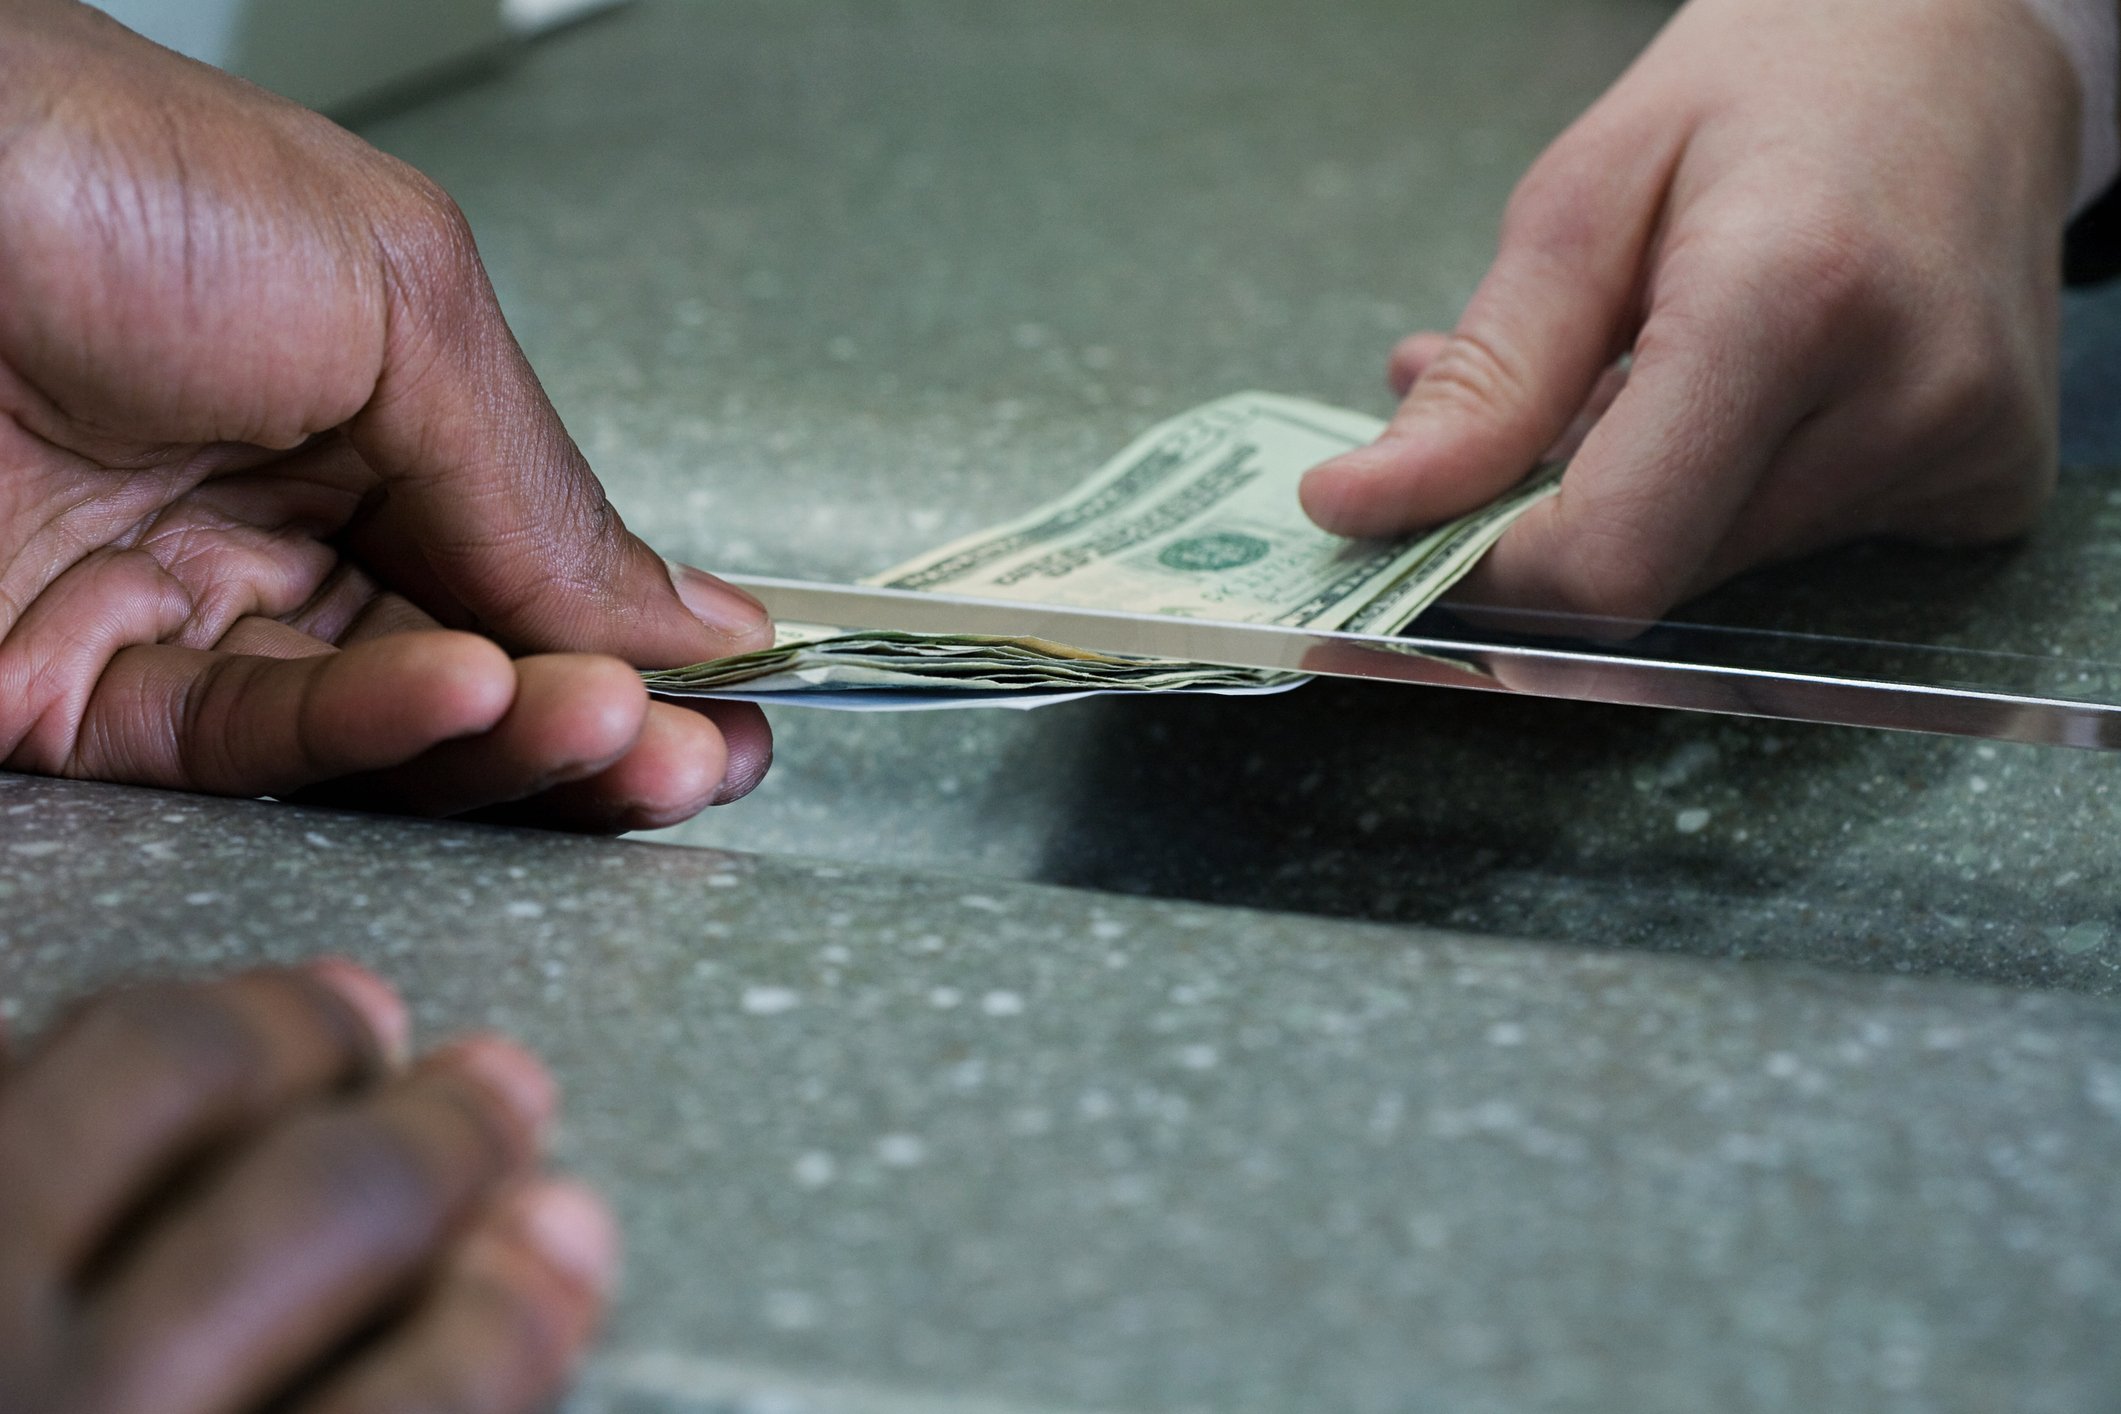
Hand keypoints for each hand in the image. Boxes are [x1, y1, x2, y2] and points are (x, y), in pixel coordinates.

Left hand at [0, 1, 771, 829]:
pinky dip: (372, 731)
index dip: (640, 644)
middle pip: (474, 667)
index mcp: (364, 406)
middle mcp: (273, 522)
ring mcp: (174, 614)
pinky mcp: (68, 700)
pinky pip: (248, 745)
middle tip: (690, 755)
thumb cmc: (77, 167)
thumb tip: (687, 614)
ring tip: (606, 725)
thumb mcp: (393, 294)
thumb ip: (536, 486)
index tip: (732, 703)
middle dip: (598, 722)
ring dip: (510, 739)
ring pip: (379, 731)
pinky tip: (470, 692)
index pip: (532, 564)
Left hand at [0, 961, 613, 1413]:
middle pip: (330, 1204)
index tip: (561, 1244)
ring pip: (159, 1068)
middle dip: (449, 1134)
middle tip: (499, 1093)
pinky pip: (0, 1050)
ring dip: (288, 1023)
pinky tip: (144, 1052)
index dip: (522, 1305)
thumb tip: (523, 1276)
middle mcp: (63, 1405)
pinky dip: (93, 1036)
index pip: (429, 1399)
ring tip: (346, 1016)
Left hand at [1301, 0, 2080, 621]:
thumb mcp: (1582, 199)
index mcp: (1790, 303)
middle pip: (1658, 576)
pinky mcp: (1993, 492)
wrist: (1960, 48)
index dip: (1493, 569)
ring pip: (1721, 573)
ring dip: (1646, 501)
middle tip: (1540, 406)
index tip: (1432, 520)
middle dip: (1562, 521)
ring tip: (1642, 367)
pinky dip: (1733, 497)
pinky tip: (1745, 396)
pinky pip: (1805, 551)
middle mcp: (1907, 400)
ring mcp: (1968, 455)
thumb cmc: (1763, 89)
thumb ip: (1484, 381)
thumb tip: (1358, 510)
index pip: (1606, 561)